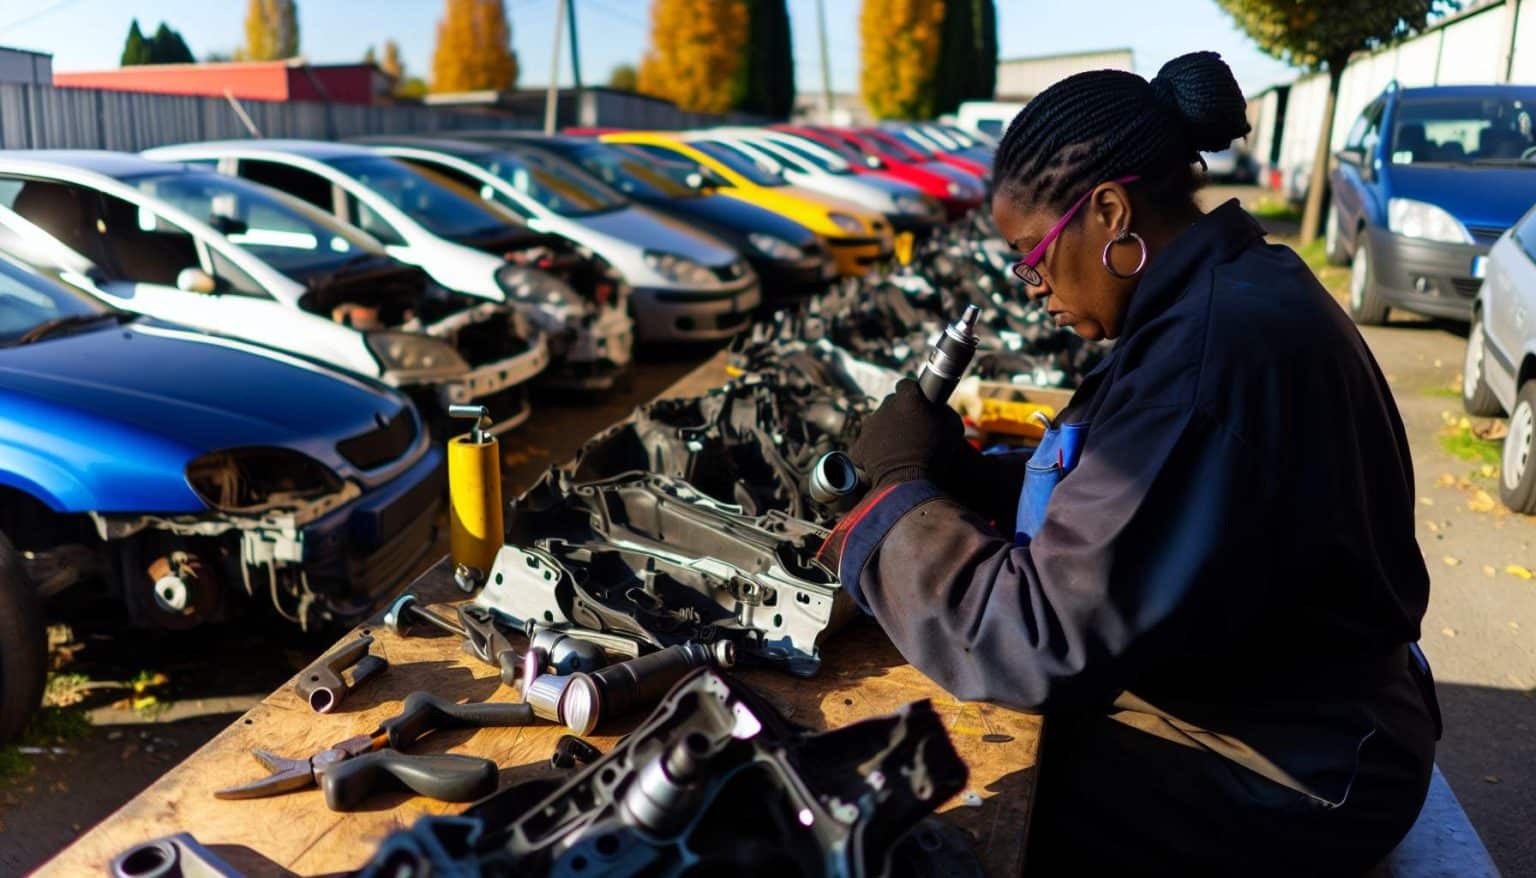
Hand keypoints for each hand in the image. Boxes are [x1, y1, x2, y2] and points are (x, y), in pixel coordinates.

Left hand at [850, 379, 966, 489]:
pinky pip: (866, 446)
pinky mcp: (860, 446)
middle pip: (890, 405)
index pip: (906, 386)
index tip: (918, 405)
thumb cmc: (938, 453)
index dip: (913, 394)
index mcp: (908, 397)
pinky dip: (873, 453)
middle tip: (912, 432)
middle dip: (899, 414)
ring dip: (886, 433)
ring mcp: (870, 426)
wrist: (912, 481)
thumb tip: (939, 409)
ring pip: (877, 424)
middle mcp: (885, 406)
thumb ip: (944, 411)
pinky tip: (884, 462)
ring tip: (899, 451)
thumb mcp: (954, 427)